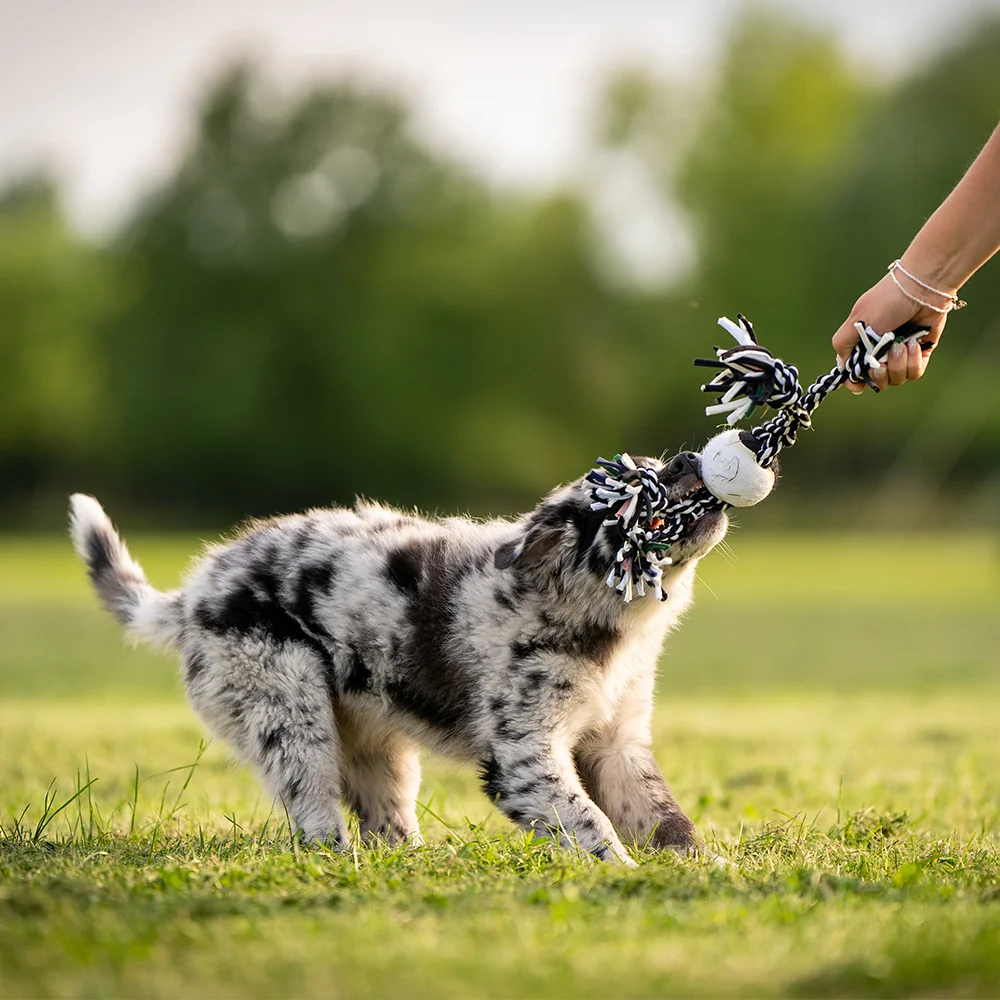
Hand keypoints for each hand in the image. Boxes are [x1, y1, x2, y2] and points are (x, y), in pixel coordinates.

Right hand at [831, 272, 947, 393]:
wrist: (921, 289)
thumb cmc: (886, 301)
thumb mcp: (856, 322)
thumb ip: (843, 345)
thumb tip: (843, 368)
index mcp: (861, 345)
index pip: (854, 372)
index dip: (855, 381)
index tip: (858, 385)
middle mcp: (880, 352)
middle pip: (876, 380)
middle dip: (879, 374)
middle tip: (883, 361)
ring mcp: (900, 354)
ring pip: (896, 379)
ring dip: (898, 364)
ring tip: (901, 343)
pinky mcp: (920, 353)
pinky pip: (914, 372)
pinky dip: (914, 361)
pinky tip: (914, 343)